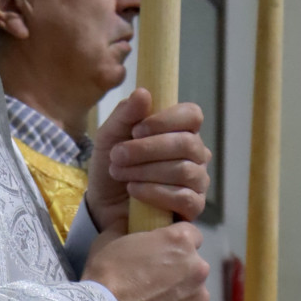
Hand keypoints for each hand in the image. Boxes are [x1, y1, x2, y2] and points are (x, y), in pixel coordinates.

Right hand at [83, 222, 209, 300]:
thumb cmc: (105, 276)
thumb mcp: (110, 239)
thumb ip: (129, 230)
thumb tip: (130, 224)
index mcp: (180, 241)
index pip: (191, 235)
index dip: (175, 244)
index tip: (161, 253)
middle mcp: (198, 267)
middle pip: (193, 266)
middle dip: (178, 271)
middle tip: (152, 283)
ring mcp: (200, 298)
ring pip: (193, 293)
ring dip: (179, 296)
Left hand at [86, 88, 209, 231]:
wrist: (103, 205)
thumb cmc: (113, 166)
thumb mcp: (109, 137)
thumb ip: (125, 114)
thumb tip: (143, 93)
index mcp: (180, 131)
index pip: (192, 115)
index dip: (167, 120)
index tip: (137, 130)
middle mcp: (195, 154)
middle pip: (187, 144)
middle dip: (148, 149)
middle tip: (118, 155)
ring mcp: (197, 181)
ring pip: (185, 171)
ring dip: (146, 171)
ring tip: (120, 173)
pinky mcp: (193, 207)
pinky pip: (184, 197)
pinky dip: (155, 193)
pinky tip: (134, 191)